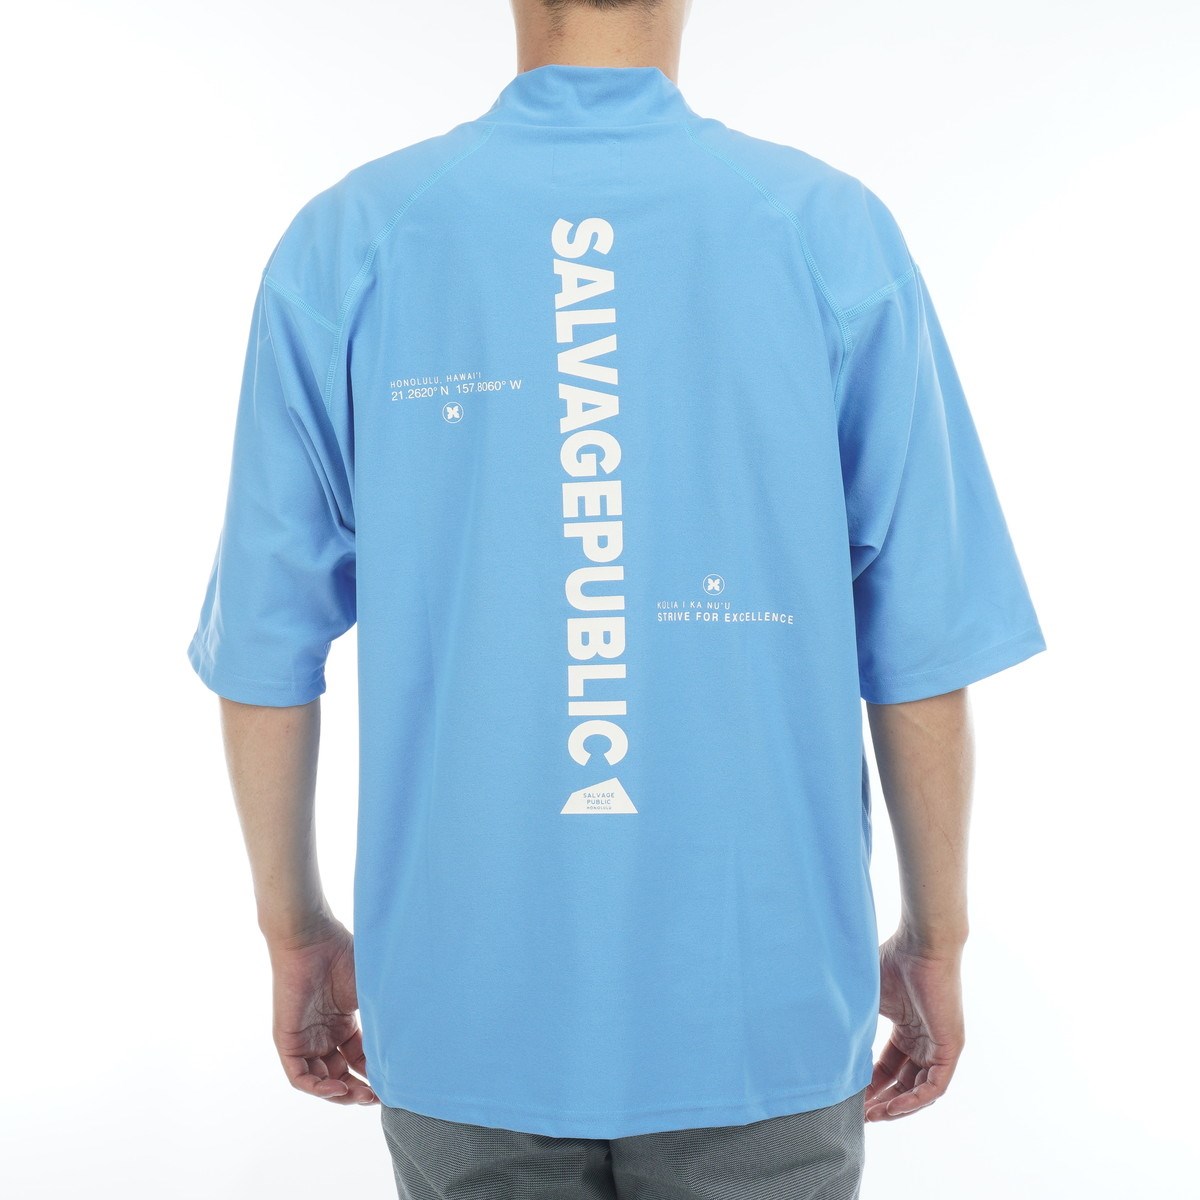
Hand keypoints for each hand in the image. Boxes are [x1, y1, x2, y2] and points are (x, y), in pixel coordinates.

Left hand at [265, 915, 377, 1105]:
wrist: (312, 938)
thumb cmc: (344, 956)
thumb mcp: (369, 994)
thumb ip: (383, 1019)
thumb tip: (413, 1043)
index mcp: (343, 1022)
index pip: (358, 1058)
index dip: (373, 1074)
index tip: (392, 1083)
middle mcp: (323, 1034)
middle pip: (341, 1074)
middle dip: (359, 1089)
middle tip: (377, 1098)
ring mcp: (305, 1038)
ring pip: (320, 1080)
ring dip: (340, 1093)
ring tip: (361, 1096)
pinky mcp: (287, 1040)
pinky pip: (299, 1076)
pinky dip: (318, 1088)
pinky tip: (339, 1088)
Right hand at [864, 928, 965, 1121]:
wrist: (921, 945)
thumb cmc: (893, 961)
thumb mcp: (869, 998)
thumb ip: (856, 1020)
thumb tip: (827, 1040)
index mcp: (907, 1027)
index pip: (889, 1065)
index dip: (870, 1083)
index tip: (849, 1096)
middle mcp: (925, 1040)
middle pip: (903, 1082)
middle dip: (880, 1100)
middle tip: (857, 1114)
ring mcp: (939, 1045)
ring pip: (919, 1089)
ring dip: (896, 1106)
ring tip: (871, 1116)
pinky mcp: (951, 1047)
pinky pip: (935, 1086)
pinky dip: (914, 1101)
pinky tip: (891, 1108)